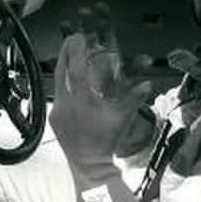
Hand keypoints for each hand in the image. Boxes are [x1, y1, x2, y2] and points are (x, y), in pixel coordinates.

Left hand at [49, 22, 151, 170]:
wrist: (89, 164)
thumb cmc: (106, 140)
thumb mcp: (122, 117)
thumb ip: (134, 97)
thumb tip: (147, 83)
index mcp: (82, 101)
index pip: (76, 69)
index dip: (76, 51)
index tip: (78, 37)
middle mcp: (66, 104)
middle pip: (61, 70)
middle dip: (65, 52)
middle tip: (71, 38)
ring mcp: (57, 111)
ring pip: (57, 82)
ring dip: (63, 67)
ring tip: (69, 55)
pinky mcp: (53, 118)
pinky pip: (57, 96)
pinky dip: (63, 85)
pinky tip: (69, 81)